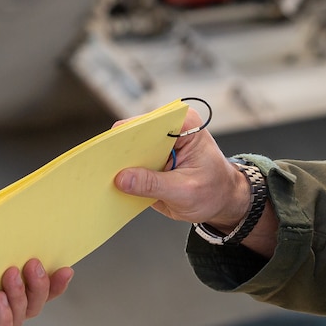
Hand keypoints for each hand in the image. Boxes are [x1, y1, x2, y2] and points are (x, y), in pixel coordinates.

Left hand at [0, 239, 72, 325]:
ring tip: (10, 274)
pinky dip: (5, 316)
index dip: (52, 283)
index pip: (33, 290)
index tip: (67, 269)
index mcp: (0, 288)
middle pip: (33, 306)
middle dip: (40, 286)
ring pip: (20, 318)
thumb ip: (9, 258)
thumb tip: (39, 254)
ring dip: (20, 295)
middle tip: (35, 266)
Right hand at [112, 109, 262, 238]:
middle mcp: (169, 128)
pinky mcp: (150, 158)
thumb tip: (122, 178)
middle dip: (119, 152)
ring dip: (117, 164)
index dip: (129, 137)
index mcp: (184, 124)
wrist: (222, 201)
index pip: (149, 123)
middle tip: (103, 170)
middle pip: (134, 133)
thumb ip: (154, 184)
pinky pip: (130, 163)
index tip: (111, 152)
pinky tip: (112, 186)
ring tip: (103, 180)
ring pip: (128, 148)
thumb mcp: (185, 191)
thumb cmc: (214, 191)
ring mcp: (158, 143)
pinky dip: (122, 174)